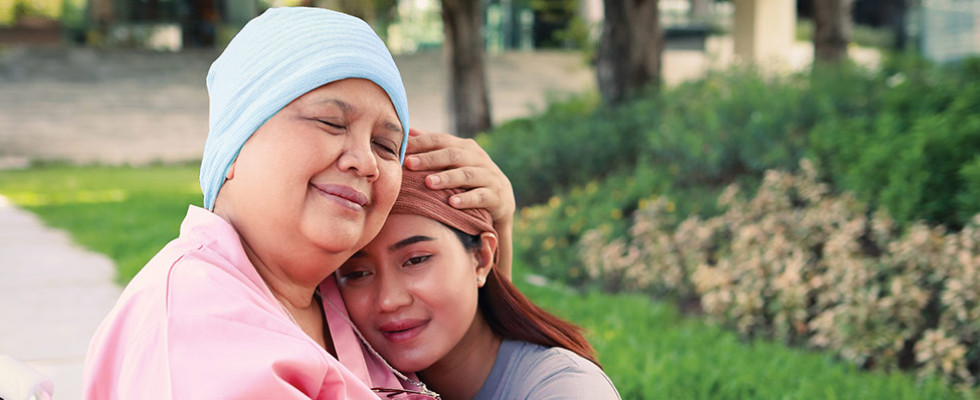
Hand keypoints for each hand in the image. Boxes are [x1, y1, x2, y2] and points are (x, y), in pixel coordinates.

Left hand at [404, 128, 514, 278]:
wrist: (501, 199)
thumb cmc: (468, 177)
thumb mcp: (454, 160)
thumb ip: (433, 147)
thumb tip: (406, 130)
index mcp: (464, 147)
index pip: (440, 140)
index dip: (421, 143)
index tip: (401, 149)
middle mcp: (478, 158)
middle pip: (453, 155)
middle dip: (430, 159)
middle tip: (409, 164)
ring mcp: (488, 176)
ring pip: (467, 174)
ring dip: (447, 178)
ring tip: (429, 183)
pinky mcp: (496, 196)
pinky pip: (481, 196)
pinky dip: (467, 199)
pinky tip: (452, 203)